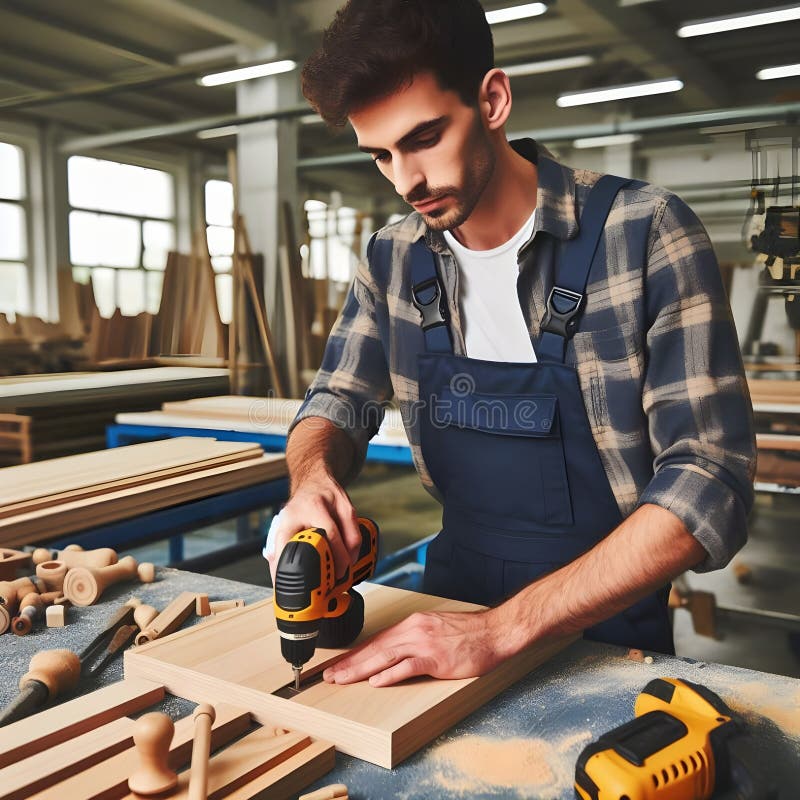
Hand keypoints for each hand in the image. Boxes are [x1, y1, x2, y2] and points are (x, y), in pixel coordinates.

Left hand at [265, 473, 361, 585]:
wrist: (315, 478)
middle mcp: (311, 506)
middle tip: (330, 581)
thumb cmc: (301, 506)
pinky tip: (350, 560)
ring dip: (346, 560)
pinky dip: (354, 552)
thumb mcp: (286, 522)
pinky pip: (355, 535)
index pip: (286, 540)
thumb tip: (278, 577)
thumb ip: (281, 547)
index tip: (286, 583)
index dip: (287, 564)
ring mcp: (332, 504)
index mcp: (291, 514)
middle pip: (326, 538)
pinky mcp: (347, 506)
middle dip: (332, 563)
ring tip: (341, 573)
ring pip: (346, 538)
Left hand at [322, 608, 506, 686]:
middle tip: (329, 675)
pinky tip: (376, 681)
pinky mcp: (437, 659)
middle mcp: (414, 631)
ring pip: (385, 656)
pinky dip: (391, 674)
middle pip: (375, 648)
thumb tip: (393, 653)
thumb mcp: (435, 629)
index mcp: (413, 624)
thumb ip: (414, 639)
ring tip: (342, 679)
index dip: (355, 653)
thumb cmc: (468, 633)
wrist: (494, 631)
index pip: (376, 640)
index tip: (338, 664)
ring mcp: (425, 644)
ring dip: (360, 669)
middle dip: (350, 663)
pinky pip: (409, 666)